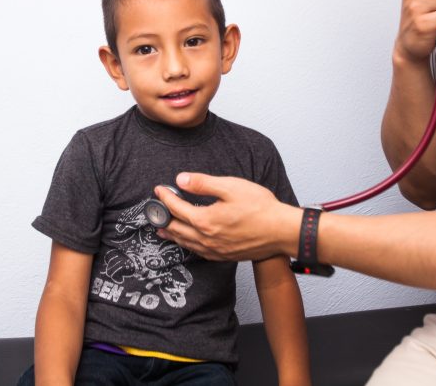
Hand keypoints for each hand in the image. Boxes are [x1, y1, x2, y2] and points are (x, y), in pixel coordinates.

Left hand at [155, 173, 301, 261]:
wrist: (282, 232)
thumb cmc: (261, 208)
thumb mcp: (231, 186)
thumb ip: (203, 183)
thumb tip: (181, 179)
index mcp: (206, 220)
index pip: (176, 208)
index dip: (165, 197)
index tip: (159, 189)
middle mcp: (207, 238)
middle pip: (176, 228)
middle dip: (163, 218)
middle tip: (154, 211)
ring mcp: (215, 250)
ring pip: (185, 243)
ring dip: (172, 234)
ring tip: (162, 230)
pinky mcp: (224, 255)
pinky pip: (198, 252)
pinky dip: (187, 246)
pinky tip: (188, 243)